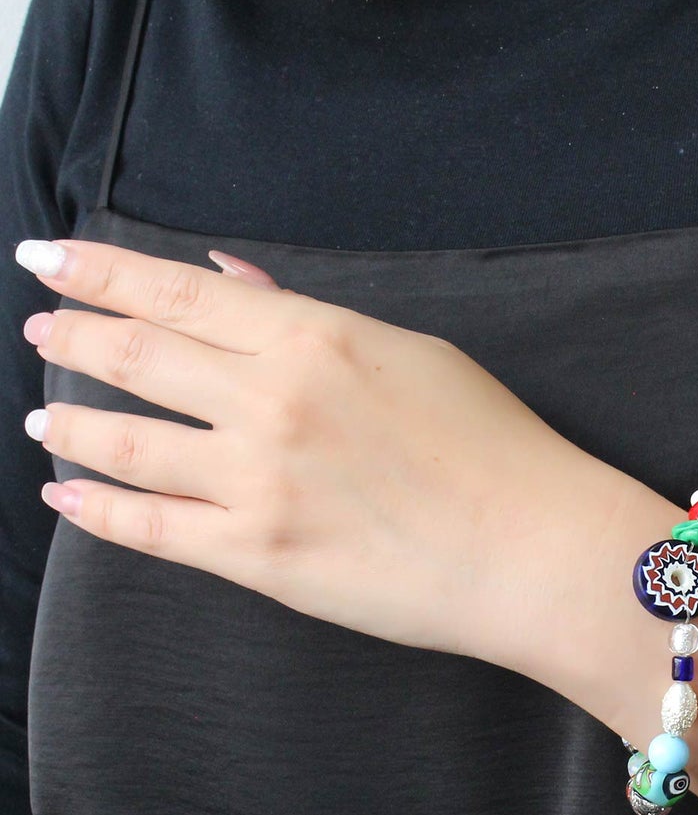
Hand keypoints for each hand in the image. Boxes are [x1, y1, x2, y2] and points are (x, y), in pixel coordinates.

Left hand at [15, 237, 605, 661]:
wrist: (532, 547)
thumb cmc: (493, 447)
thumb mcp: (412, 355)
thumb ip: (310, 317)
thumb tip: (234, 280)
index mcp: (313, 339)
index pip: (177, 291)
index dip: (100, 270)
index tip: (49, 257)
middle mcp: (271, 401)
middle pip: (136, 355)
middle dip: (73, 336)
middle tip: (40, 330)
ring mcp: (259, 481)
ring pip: (126, 442)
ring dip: (72, 422)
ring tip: (44, 415)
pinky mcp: (260, 556)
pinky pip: (152, 530)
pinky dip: (97, 510)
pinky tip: (67, 496)